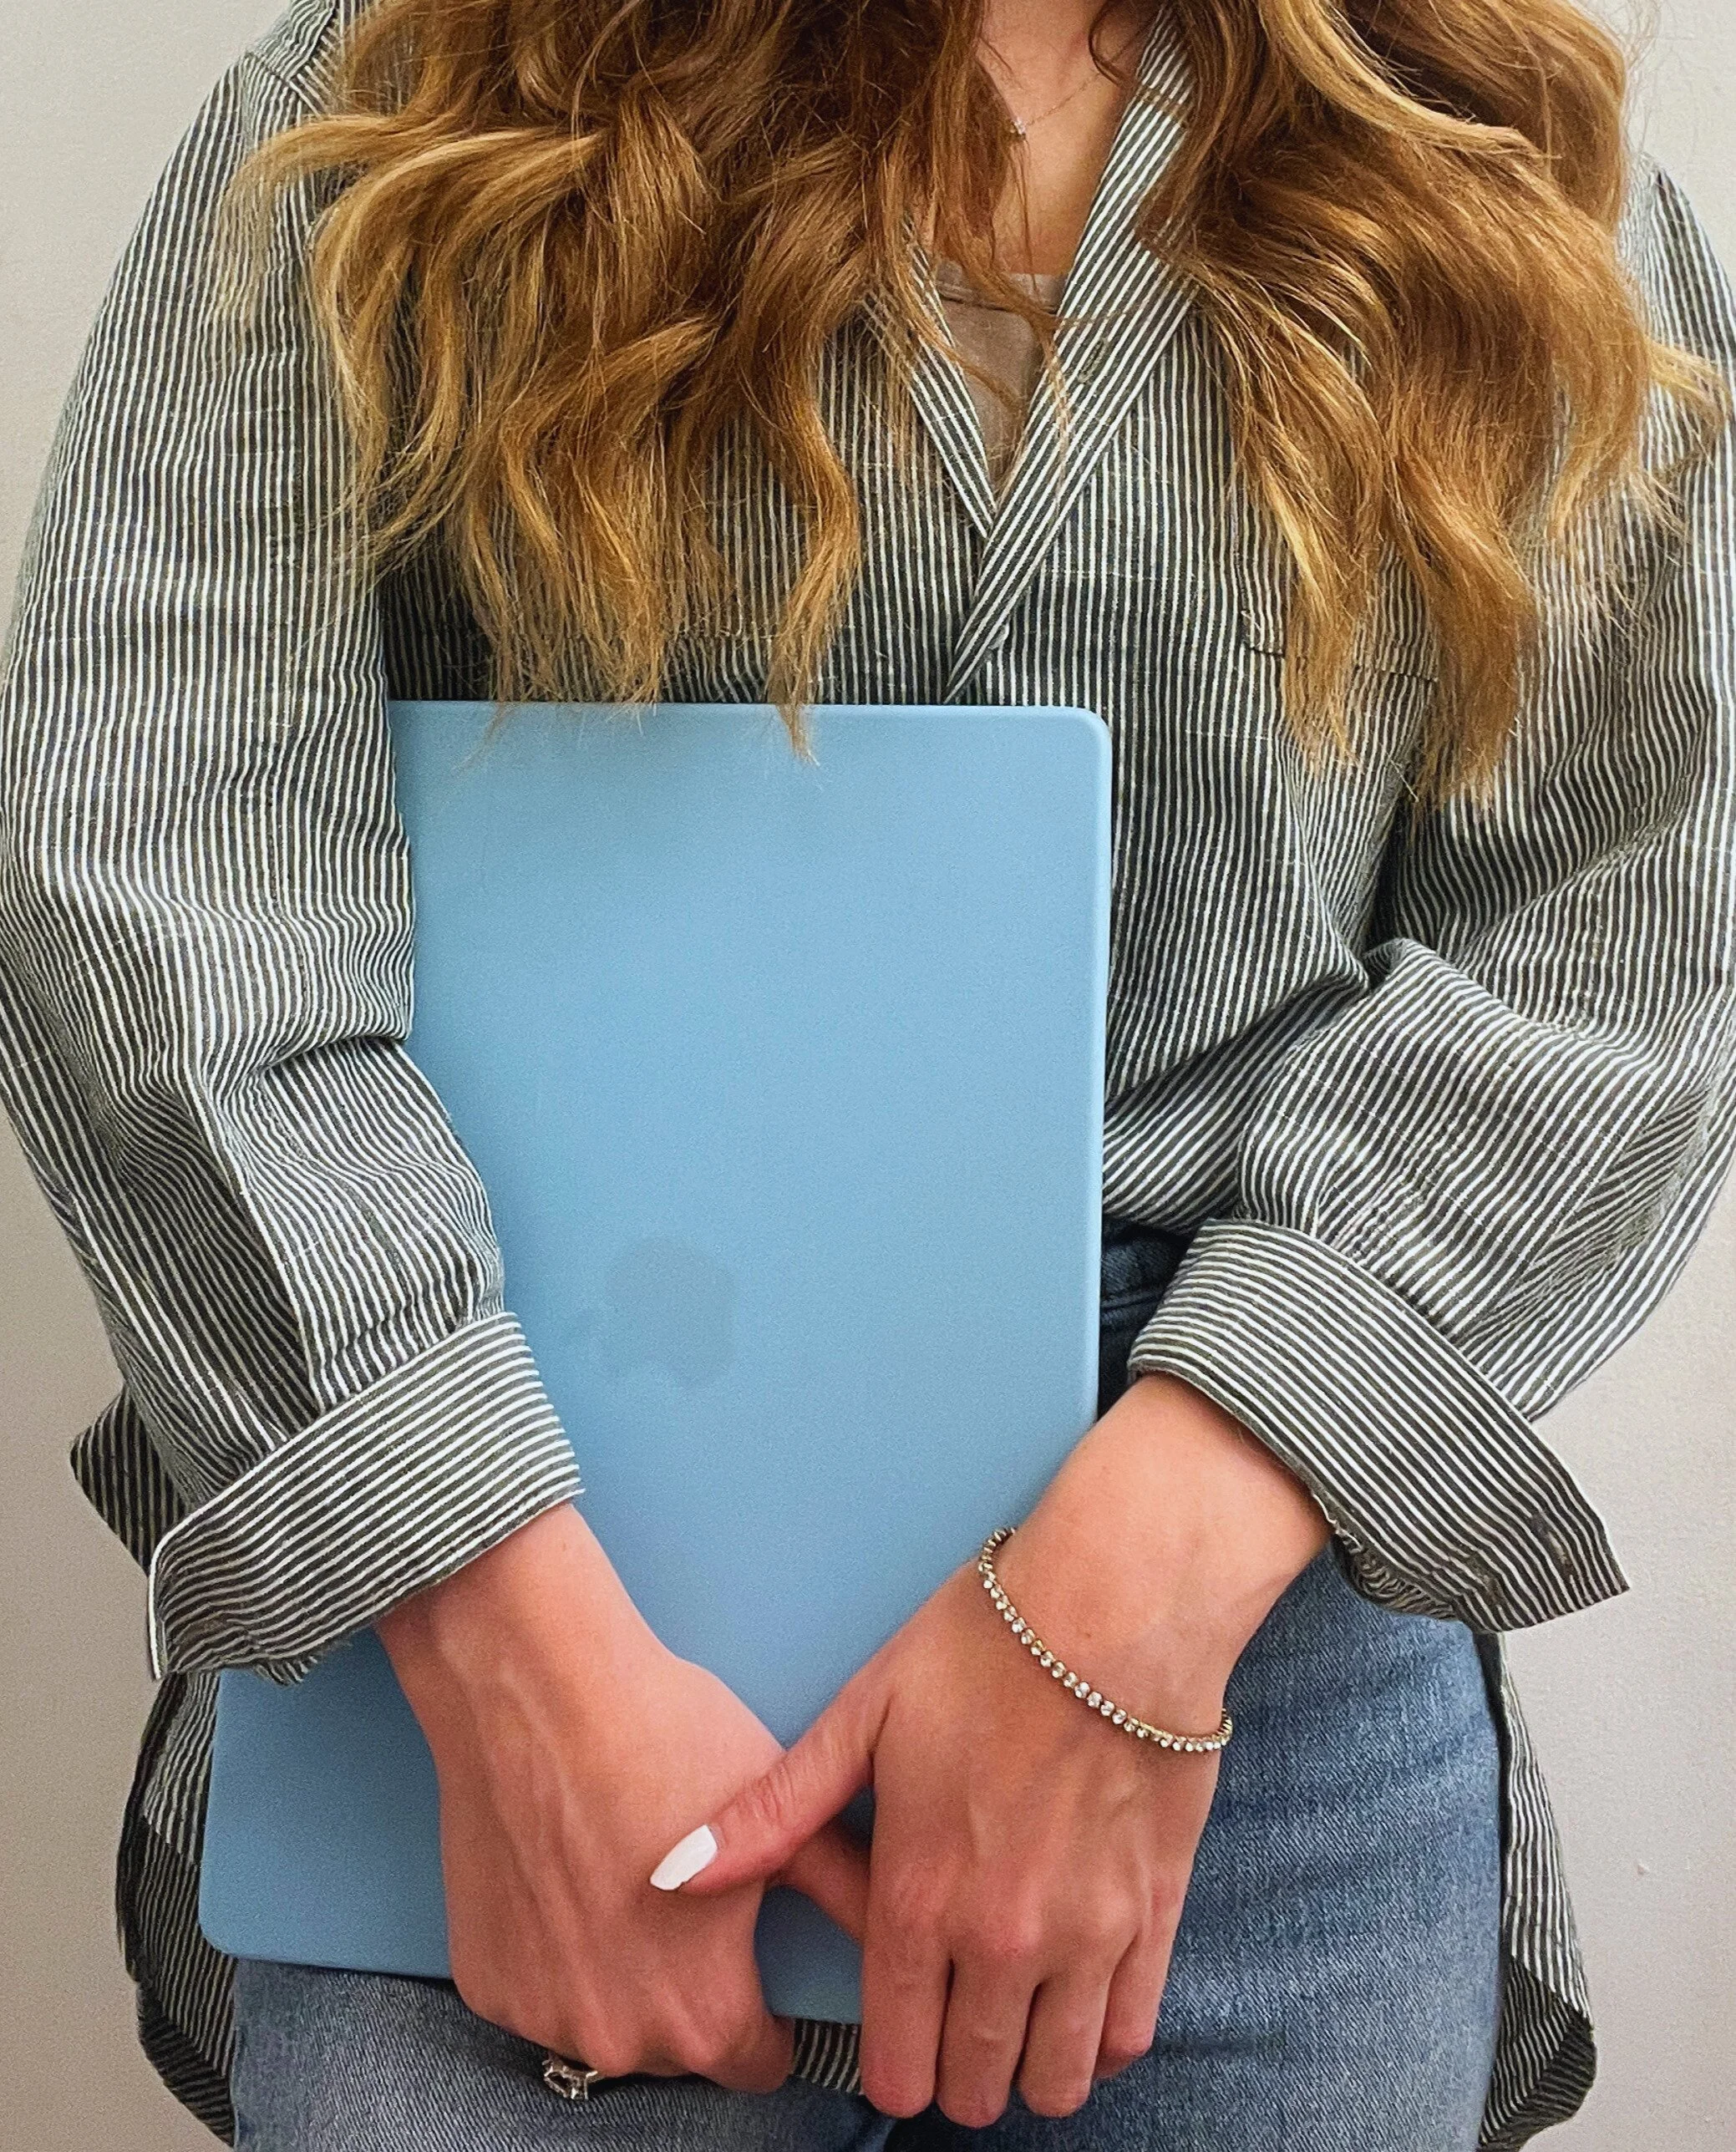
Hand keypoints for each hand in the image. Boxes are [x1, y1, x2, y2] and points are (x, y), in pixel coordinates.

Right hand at [377, 1503, 869, 2086]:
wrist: (538, 1693)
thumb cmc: (666, 1741)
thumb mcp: (782, 1810)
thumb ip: (848, 1890)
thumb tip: (910, 1932)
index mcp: (706, 2017)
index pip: (759, 2066)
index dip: (770, 2017)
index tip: (754, 1963)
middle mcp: (621, 2042)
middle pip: (681, 2048)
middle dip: (692, 1992)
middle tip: (689, 1901)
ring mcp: (543, 2017)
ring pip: (607, 2021)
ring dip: (622, 1978)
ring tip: (627, 1879)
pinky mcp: (483, 1983)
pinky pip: (540, 1991)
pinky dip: (556, 1954)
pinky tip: (569, 1877)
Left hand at [657, 1375, 1330, 2124]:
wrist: (1112, 1610)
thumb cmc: (981, 1651)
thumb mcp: (862, 1716)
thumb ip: (772, 1812)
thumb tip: (672, 1873)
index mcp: (917, 1897)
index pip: (895, 2058)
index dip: (887, 2072)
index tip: (890, 2054)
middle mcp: (999, 1940)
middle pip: (971, 2086)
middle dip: (951, 2079)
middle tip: (947, 2036)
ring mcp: (1084, 1936)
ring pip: (1054, 2079)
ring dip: (1025, 2072)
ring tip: (1010, 2031)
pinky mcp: (1150, 1916)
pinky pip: (1127, 2033)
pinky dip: (1100, 2043)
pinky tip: (1079, 2012)